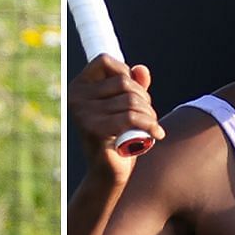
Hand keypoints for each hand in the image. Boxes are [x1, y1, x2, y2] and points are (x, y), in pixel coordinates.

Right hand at [70, 55, 163, 184]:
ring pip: (131, 100)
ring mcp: (83, 114)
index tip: (134, 92)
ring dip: (149, 114)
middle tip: (148, 116)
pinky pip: (131, 118)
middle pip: (123, 82)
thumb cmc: (117, 138)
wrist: (108, 174)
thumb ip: (132, 87)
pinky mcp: (95, 130)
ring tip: (151, 127)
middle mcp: (76, 98)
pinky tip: (157, 134)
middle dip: (144, 98)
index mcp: (78, 88)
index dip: (125, 71)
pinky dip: (150, 125)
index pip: (104, 61)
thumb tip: (141, 69)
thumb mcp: (125, 108)